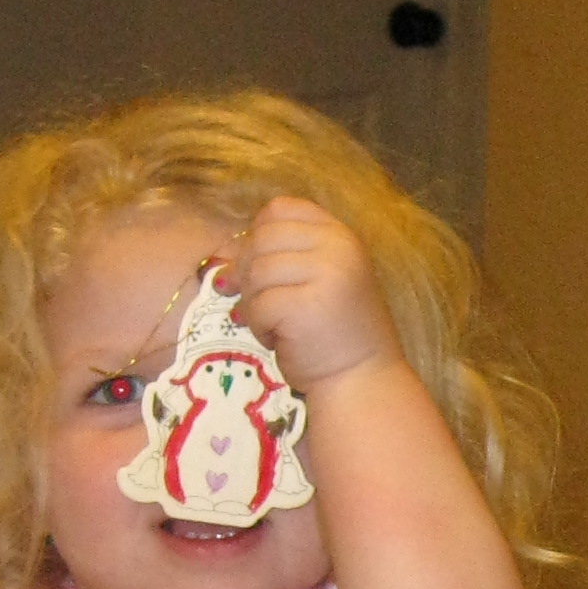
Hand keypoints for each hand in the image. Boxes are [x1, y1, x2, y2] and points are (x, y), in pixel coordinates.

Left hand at [225, 194, 409, 392]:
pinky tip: (277, 339)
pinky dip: (258, 326)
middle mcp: (337, 247)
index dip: (260, 234)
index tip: (262, 267)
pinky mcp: (306, 305)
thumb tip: (224, 262)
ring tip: (271, 324)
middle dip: (249, 272)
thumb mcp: (319, 280)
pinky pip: (258, 304)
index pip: (281, 209)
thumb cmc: (336, 333)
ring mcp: (325, 274)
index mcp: (340, 235)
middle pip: (262, 238)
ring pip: (256, 271)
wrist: (363, 379)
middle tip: (260, 304)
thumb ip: (284, 257)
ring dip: (252, 303)